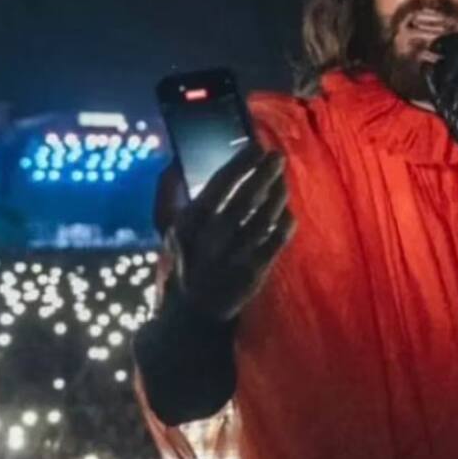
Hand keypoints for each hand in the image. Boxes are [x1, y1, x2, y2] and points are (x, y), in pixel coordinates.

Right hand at [168, 140, 295, 321]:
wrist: (194, 311)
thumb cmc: (184, 262)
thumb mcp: (170, 231)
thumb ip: (171, 197)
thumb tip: (174, 164)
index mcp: (190, 224)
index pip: (219, 186)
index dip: (240, 164)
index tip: (256, 146)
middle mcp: (212, 239)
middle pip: (245, 199)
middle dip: (264, 174)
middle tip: (278, 157)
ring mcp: (235, 256)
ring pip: (264, 218)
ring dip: (277, 195)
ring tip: (283, 181)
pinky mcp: (254, 272)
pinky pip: (276, 241)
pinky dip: (285, 224)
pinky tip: (287, 212)